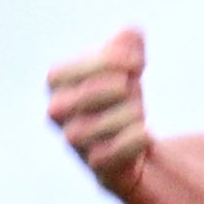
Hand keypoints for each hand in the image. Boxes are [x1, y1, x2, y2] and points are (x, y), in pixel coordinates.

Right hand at [46, 26, 151, 181]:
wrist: (135, 141)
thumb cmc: (123, 95)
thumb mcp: (129, 64)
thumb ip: (128, 44)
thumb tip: (131, 35)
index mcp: (57, 85)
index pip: (60, 74)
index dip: (100, 64)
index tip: (136, 62)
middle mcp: (57, 115)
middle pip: (78, 99)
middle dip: (114, 89)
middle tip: (134, 87)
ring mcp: (75, 144)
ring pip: (88, 130)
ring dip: (124, 114)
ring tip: (141, 111)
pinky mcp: (96, 168)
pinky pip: (103, 158)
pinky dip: (128, 143)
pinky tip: (146, 133)